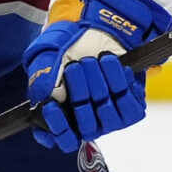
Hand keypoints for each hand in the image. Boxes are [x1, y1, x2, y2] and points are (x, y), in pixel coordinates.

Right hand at [23, 0, 171, 149]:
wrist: (98, 31)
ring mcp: (110, 117)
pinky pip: (127, 103)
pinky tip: (109, 63)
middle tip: (74, 67)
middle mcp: (88, 122)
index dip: (58, 127)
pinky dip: (117, 80)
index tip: (50, 105)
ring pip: (107, 114)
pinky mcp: (130, 107)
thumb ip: (41, 76)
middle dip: (80, 93)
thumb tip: (43, 94)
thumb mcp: (46, 57)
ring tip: (92, 61)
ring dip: (99, 84)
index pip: (63, 139)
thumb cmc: (69, 49)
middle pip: (87, 126)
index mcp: (64, 118)